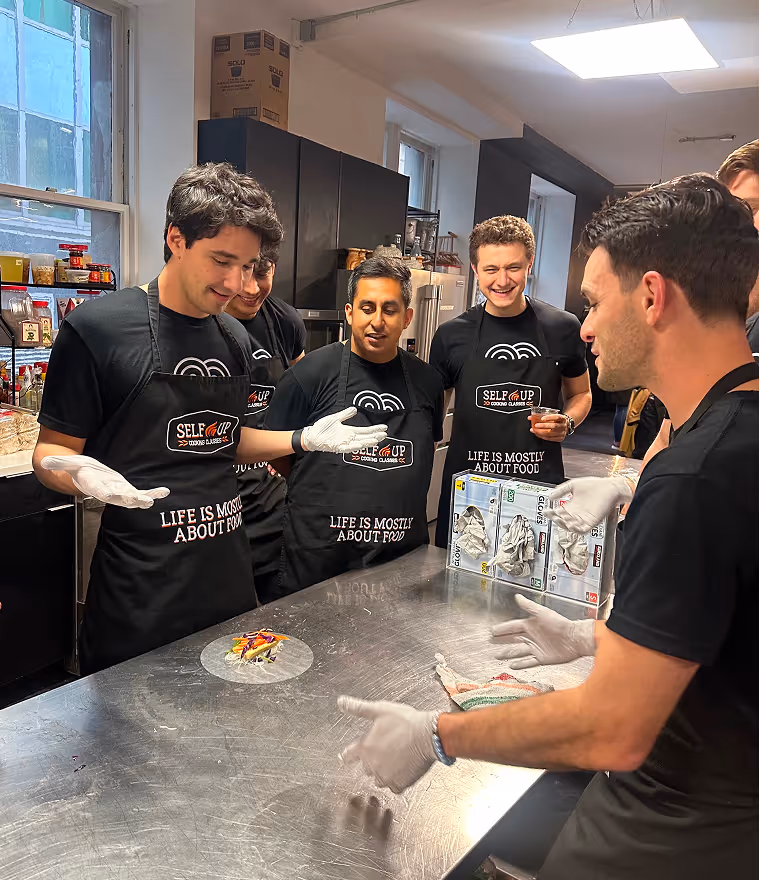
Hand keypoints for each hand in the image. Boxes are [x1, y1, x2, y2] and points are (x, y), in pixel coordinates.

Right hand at [40, 455, 169, 508]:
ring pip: (132, 498)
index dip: (104, 493)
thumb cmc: (74, 469)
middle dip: (129, 499)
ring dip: (143, 499)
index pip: (98, 491)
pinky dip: (152, 493)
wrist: (80, 478)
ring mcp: (118, 492)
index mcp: (92, 485)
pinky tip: (163, 492)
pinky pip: (141, 493)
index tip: (109, 495)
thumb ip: (56, 462)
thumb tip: (44, 460)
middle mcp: (107, 491)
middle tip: (140, 500)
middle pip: (118, 497)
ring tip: (152, 500)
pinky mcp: (126, 489)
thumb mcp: (65, 463)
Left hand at [301, 407, 386, 453]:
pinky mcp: (337, 447)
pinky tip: (360, 445)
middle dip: (375, 436)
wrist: (311, 435)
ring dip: (367, 442)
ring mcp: (344, 443)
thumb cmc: (322, 428)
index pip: (365, 431)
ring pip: (359, 443)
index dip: (374, 429)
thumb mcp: (335, 418)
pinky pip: (347, 448)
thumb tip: (355, 409)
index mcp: (349, 431)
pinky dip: (354, 447)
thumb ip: (345, 415)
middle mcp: (349, 438)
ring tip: (376, 440)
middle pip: (365, 437)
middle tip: (384, 435)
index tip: (384, 427)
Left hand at [337, 696, 437, 793]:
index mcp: (365, 747)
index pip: (348, 755)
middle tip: (386, 749)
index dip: (348, 755)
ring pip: (379, 778)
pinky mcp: (399, 784)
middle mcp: (372, 765)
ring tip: (396, 759)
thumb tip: (341, 702)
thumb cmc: (405, 722)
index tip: (346, 757)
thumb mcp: (379, 709)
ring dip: (384, 771)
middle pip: (366, 767)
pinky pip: (394, 786)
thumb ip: (358, 708)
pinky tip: (404, 768)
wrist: (427, 736)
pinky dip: (398, 779)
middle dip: (373, 760)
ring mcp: (385, 776)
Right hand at [492, 594, 595, 668]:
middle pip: (512, 639)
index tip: (492, 630)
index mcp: (530, 625)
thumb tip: (517, 596)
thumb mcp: (542, 612)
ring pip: (517, 651)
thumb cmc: (560, 623)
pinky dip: (520, 664)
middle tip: (490, 642)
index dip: (502, 629)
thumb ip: (529, 606)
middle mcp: (531, 637)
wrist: (574, 639)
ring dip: (507, 653)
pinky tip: (512, 665)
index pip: (512, 627)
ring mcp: (535, 648)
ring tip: (497, 655)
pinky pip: (528, 661)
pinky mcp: (541, 658)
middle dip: (501, 641)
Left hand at [529, 413, 567, 442]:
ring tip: (535, 430)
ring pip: (551, 433)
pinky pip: (550, 438)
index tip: (542, 418)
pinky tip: (538, 434)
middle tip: (536, 425)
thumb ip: (542, 415)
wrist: (566, 426)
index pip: (557, 417)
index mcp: (563, 418)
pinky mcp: (560, 438)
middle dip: (544, 426)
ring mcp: (562, 433)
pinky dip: (543, 437)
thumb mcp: (553, 416)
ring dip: (541, 432)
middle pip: (554, 426)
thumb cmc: (557, 420)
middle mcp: (563, 426)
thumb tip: (530, 417)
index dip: (549, 418)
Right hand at [546, 476, 633, 532]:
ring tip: (559, 519)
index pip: (559, 512)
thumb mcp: (573, 485)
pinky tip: (570, 524)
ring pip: (571, 526)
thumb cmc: (595, 485)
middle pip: (563, 520)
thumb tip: (550, 496)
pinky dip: (576, 529)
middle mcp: (577, 513)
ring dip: (564, 524)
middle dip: (556, 519)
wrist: (610, 487)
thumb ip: (561, 490)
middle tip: (552, 515)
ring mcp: (584, 518)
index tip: (545, 511)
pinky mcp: (592, 521)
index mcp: (572, 505)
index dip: (551, 513)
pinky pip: (582, 529)